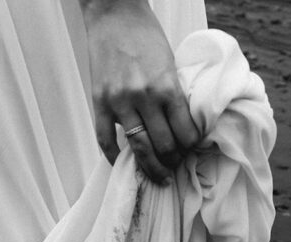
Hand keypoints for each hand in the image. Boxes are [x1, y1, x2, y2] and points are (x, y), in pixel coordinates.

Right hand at [80, 0, 199, 182]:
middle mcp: (144, 97)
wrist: (115, 14)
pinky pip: (105, 141)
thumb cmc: (146, 37)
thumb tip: (182, 128)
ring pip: (139, 149)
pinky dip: (114, 157)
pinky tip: (122, 164)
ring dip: (151, 168)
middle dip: (173, 162)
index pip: (185, 133)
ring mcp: (119, 102)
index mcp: (167, 87)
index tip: (190, 151)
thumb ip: (174, 96)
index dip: (191, 147)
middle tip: (175, 167)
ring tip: (158, 176)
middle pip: (164, 146)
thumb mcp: (170, 64)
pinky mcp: (99, 102)